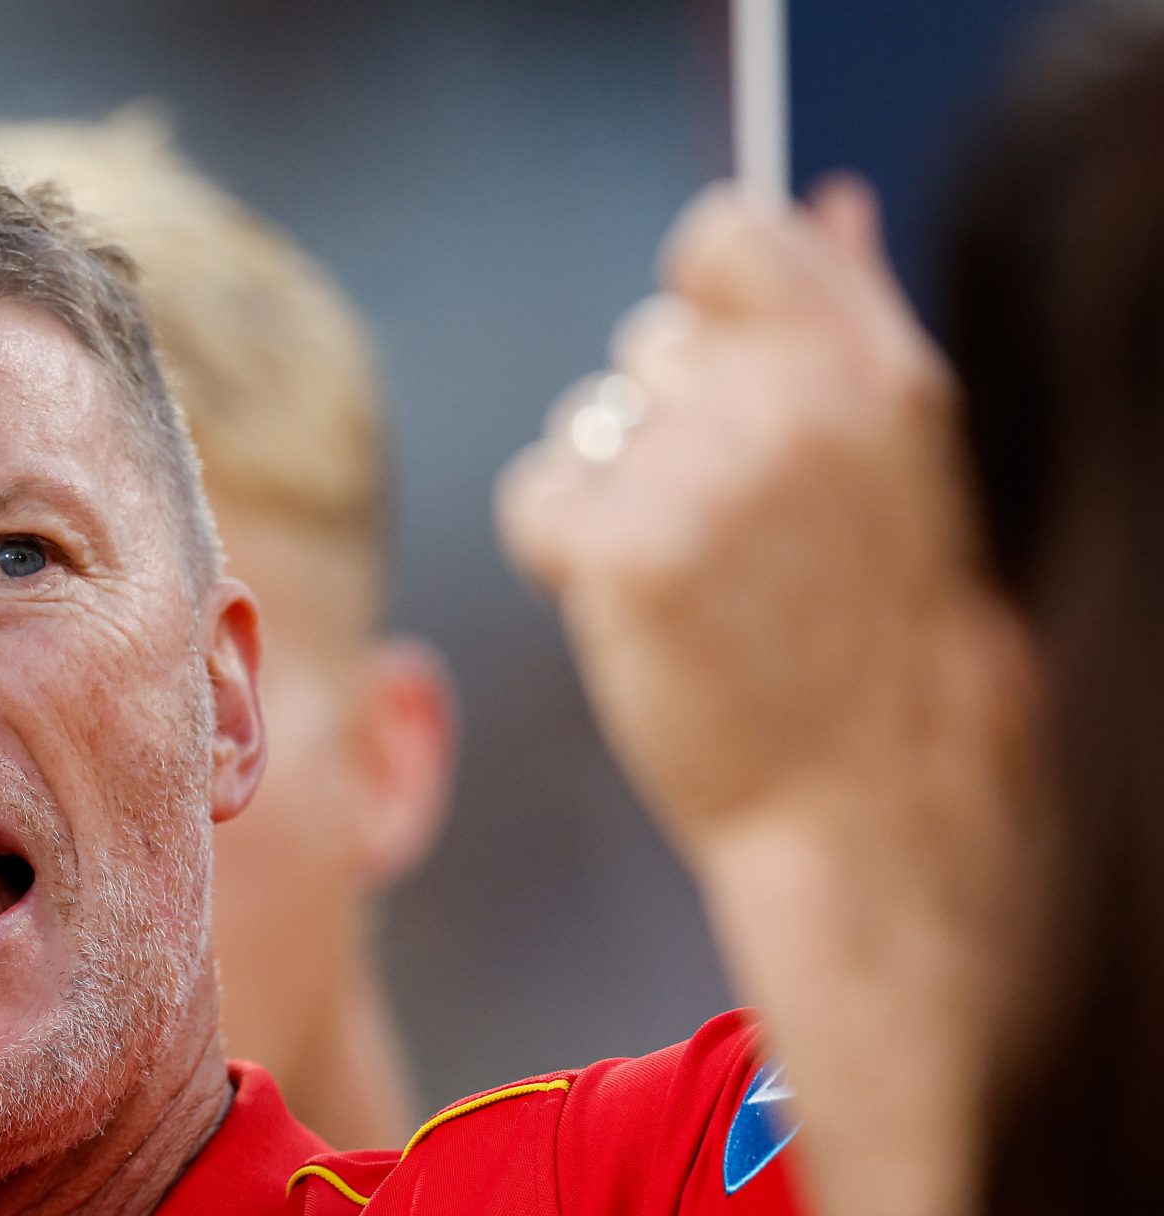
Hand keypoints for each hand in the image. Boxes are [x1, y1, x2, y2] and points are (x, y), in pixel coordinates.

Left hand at [499, 177, 1006, 849]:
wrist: (859, 793)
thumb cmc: (869, 624)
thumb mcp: (900, 455)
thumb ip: (856, 313)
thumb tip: (826, 200)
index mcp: (870, 369)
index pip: (727, 235)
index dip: (699, 298)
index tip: (718, 375)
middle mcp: (791, 404)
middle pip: (646, 342)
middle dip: (662, 426)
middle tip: (732, 530)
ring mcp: (706, 472)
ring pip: (586, 424)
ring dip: (612, 490)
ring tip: (694, 576)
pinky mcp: (624, 548)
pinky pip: (538, 496)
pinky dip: (560, 549)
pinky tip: (632, 606)